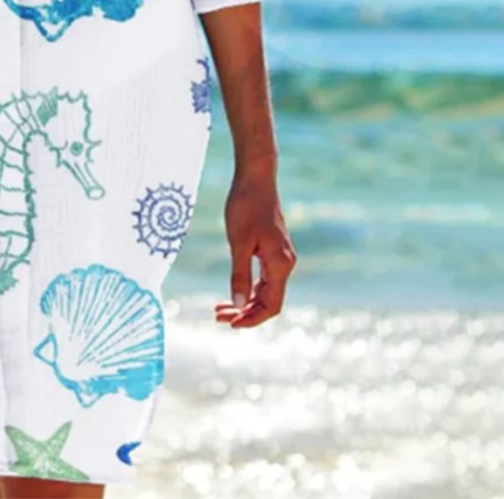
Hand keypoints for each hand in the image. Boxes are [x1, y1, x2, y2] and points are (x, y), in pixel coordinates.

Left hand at [215, 170, 295, 327]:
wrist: (255, 178)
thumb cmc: (245, 207)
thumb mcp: (238, 243)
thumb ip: (239, 275)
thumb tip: (239, 306)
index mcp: (280, 264)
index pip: (271, 305)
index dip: (252, 319)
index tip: (231, 324)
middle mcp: (285, 263)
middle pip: (268, 301)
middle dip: (245, 312)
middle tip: (218, 317)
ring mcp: (280, 257)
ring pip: (265, 290)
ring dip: (245, 302)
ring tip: (219, 309)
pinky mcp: (273, 249)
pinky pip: (263, 278)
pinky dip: (248, 288)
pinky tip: (232, 291)